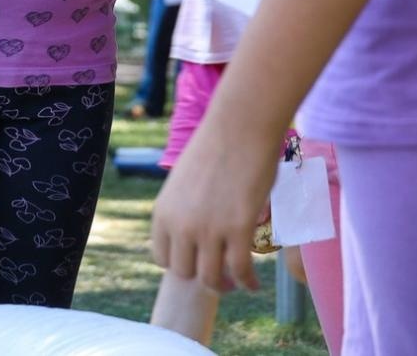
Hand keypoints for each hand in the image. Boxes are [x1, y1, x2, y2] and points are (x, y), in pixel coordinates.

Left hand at [152, 119, 275, 292]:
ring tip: (236, 283)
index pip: (162, 258)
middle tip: (219, 278)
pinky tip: (254, 283)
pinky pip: (240, 270)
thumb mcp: (183, 184)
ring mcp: (208, 229)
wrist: (237, 130)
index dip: (179, 265)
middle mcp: (180, 225)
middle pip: (185, 273)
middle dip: (201, 278)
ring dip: (224, 286)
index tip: (195, 264)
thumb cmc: (214, 150)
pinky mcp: (238, 229)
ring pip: (212, 279)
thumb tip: (193, 233)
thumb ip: (183, 210)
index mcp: (162, 212)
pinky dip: (247, 282)